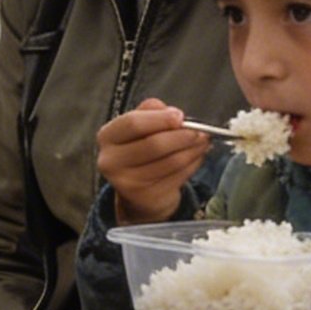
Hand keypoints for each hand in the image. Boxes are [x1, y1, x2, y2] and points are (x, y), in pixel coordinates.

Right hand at [97, 97, 210, 224]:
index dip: (160, 119)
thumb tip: (172, 113)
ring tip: (203, 141)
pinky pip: (179, 176)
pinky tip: (197, 156)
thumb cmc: (140, 151)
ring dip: (193, 150)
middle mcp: (111, 162)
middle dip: (183, 136)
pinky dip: (193, 164)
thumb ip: (151, 112)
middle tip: (200, 130)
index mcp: (107, 137)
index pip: (133, 123)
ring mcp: (128, 183)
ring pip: (171, 162)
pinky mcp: (147, 197)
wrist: (138, 192)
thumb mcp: (139, 127)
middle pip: (155, 144)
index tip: (180, 116)